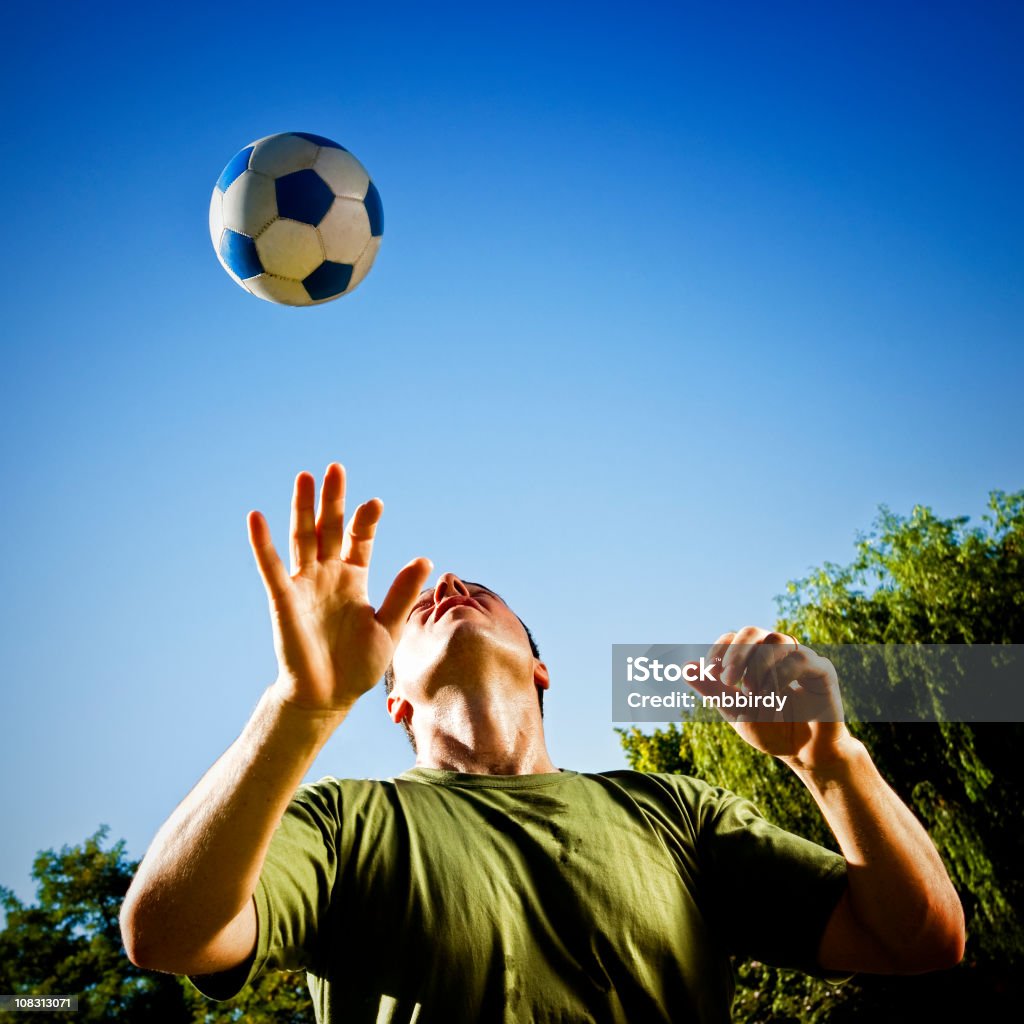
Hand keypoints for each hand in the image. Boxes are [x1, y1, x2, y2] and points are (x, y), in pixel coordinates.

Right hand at [247, 463, 431, 713]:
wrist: (327, 698)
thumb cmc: (357, 666)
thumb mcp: (388, 628)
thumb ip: (401, 592)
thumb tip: (425, 558)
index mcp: (355, 579)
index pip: (360, 539)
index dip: (365, 520)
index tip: (375, 503)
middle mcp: (328, 575)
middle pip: (330, 528)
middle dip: (333, 499)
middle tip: (336, 467)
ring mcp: (305, 584)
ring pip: (302, 538)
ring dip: (302, 508)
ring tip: (305, 476)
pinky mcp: (283, 599)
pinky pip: (271, 567)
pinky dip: (262, 542)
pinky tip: (256, 517)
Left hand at [688, 627, 852, 770]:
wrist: (803, 754)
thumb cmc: (770, 730)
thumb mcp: (735, 711)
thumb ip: (712, 690)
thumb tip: (685, 667)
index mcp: (754, 658)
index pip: (733, 637)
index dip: (720, 649)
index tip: (712, 671)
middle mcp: (777, 652)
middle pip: (753, 631)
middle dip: (736, 653)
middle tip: (727, 680)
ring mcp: (801, 657)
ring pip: (777, 640)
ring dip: (758, 665)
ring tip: (752, 693)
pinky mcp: (822, 670)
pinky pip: (800, 657)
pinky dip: (781, 674)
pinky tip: (774, 694)